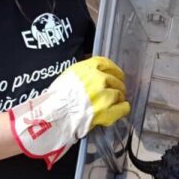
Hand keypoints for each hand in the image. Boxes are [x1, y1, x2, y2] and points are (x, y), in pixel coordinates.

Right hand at [8, 56, 130, 169]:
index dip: (114, 70)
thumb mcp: (68, 75)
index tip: (116, 75)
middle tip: (114, 92)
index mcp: (88, 68)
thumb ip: (84, 72)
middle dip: (116, 86)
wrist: (55, 115)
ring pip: (119, 93)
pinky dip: (123, 108)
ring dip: (118, 98)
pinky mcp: (108, 110)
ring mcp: (105, 95)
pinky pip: (123, 107)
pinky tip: (120, 109)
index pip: (107, 64)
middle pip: (116, 79)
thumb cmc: (57, 97)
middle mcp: (99, 78)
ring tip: (113, 103)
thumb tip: (95, 72)